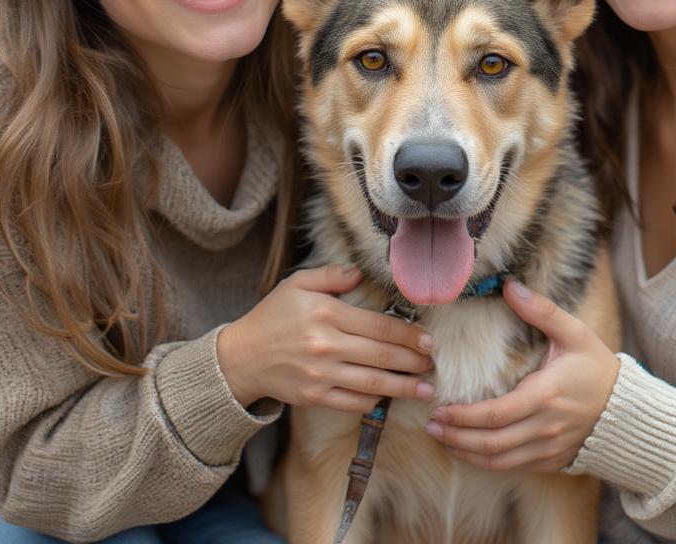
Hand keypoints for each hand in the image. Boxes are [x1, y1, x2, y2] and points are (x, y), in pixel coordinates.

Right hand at [217, 264, 434, 412]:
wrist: (242, 356)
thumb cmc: (273, 316)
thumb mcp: (297, 284)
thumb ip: (331, 276)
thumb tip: (360, 273)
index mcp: (327, 314)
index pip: (379, 326)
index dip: (408, 334)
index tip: (428, 340)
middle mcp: (326, 345)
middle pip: (381, 355)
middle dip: (412, 361)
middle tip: (433, 363)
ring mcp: (320, 374)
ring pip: (371, 383)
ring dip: (402, 387)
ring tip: (425, 389)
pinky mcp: (314, 397)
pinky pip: (352, 403)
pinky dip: (373, 402)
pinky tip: (388, 398)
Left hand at [423, 279, 619, 472]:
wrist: (628, 411)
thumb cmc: (597, 368)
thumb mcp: (574, 333)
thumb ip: (541, 310)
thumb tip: (510, 286)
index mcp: (546, 396)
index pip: (497, 414)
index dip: (464, 417)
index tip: (439, 409)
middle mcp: (545, 428)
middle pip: (492, 443)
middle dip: (457, 437)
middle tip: (431, 426)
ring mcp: (548, 449)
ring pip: (499, 461)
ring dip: (466, 453)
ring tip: (442, 439)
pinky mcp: (550, 460)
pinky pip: (512, 467)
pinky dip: (486, 463)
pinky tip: (469, 450)